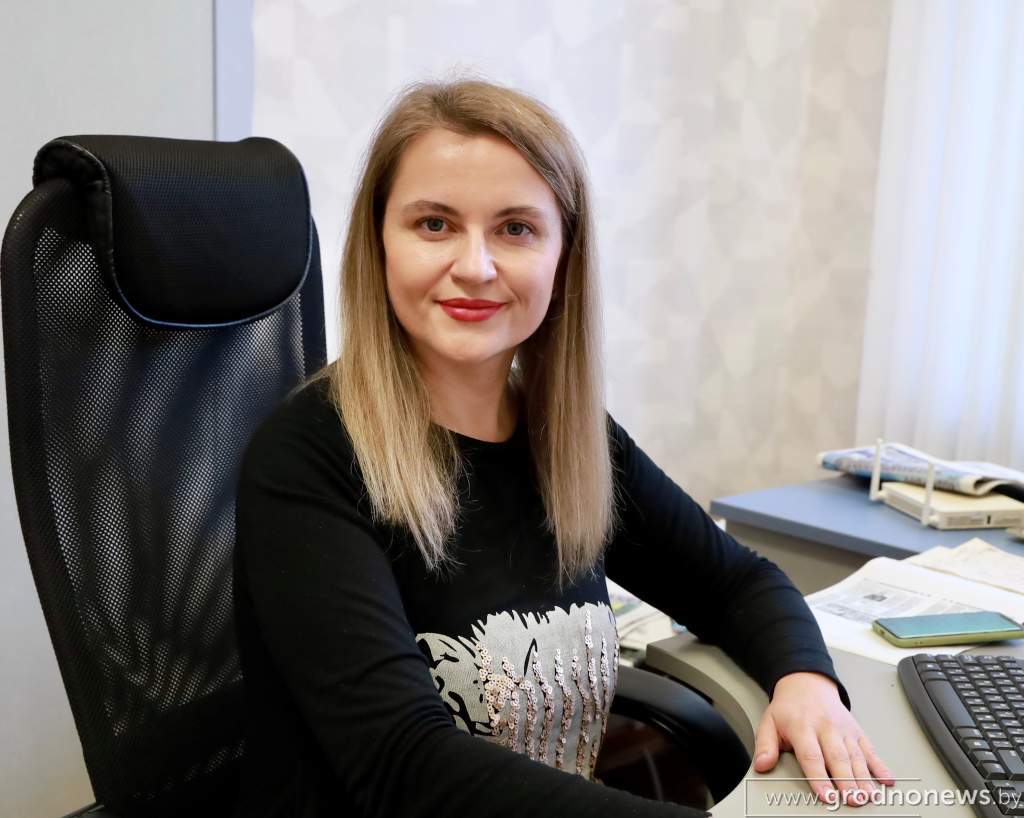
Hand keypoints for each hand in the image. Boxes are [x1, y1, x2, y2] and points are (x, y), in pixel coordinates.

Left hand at [753, 671, 894, 807]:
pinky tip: (887, 778)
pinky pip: (870, 749)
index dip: (819, 777)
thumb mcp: (769, 722)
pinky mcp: (857, 731)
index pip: (811, 756)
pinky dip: (880, 765)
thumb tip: (762, 764)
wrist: (807, 683)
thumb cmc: (789, 708)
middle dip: (846, 781)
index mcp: (803, 727)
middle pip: (838, 758)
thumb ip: (765, 745)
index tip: (826, 795)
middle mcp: (826, 727)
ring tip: (868, 796)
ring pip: (856, 756)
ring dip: (864, 778)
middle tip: (852, 800)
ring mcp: (844, 730)